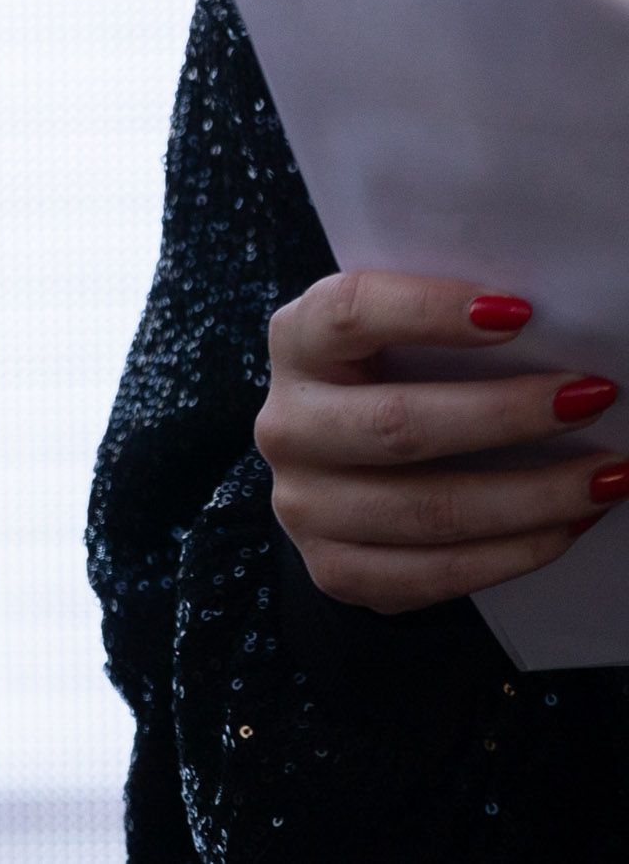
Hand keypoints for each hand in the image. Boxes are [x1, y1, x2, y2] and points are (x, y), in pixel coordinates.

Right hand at [258, 272, 628, 611]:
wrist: (348, 476)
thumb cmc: (397, 386)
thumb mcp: (396, 342)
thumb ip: (449, 330)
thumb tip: (557, 332)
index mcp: (297, 344)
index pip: (349, 313)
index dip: (429, 310)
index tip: (521, 312)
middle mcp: (287, 426)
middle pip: (398, 425)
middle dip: (509, 415)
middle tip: (594, 399)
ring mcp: (303, 505)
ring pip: (431, 510)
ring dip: (536, 496)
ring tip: (609, 477)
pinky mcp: (336, 570)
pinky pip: (437, 573)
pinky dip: (517, 552)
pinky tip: (568, 527)